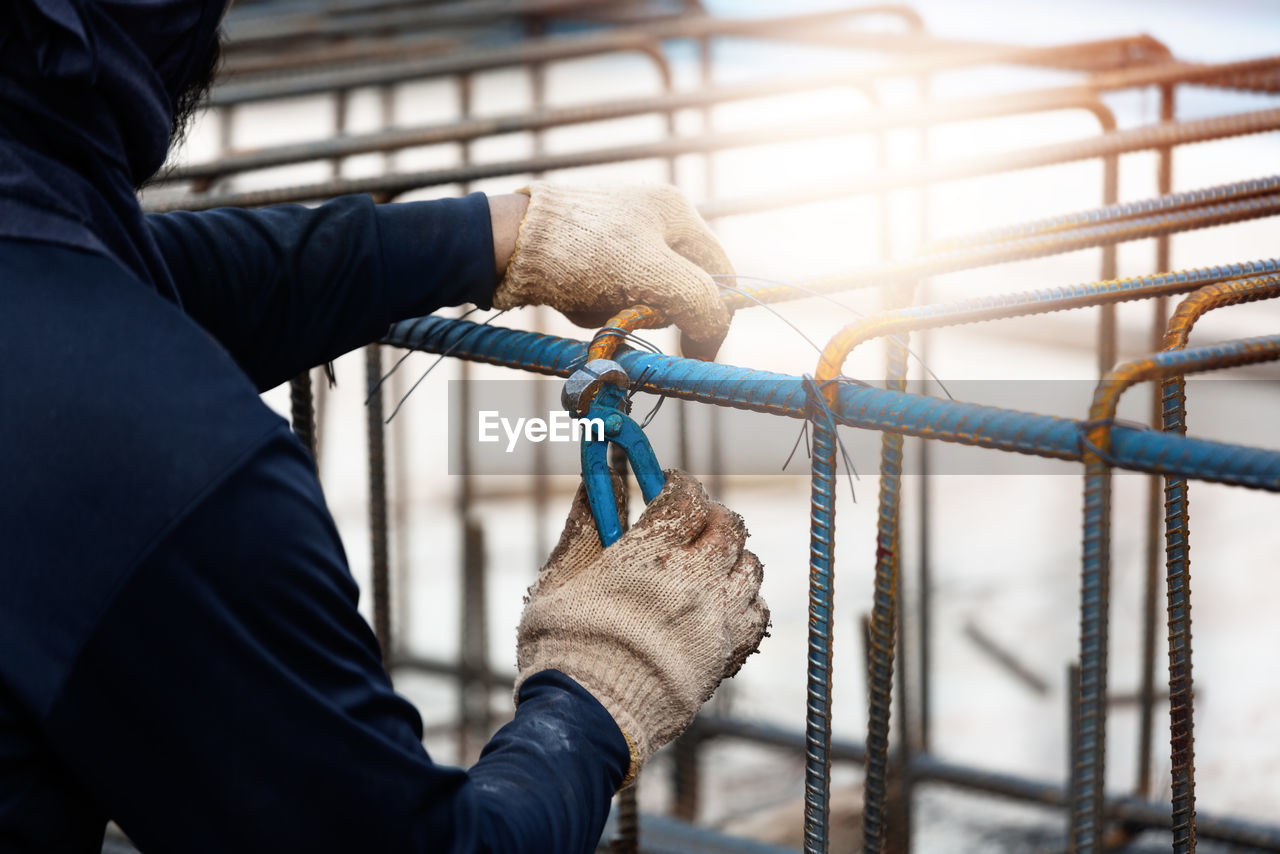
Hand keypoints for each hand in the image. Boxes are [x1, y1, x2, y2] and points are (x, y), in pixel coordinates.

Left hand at [490, 183, 734, 359]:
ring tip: (596, 302)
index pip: (721, 274)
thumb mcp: (655, 277)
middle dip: (659, 310)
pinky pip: (612, 297)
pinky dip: (601, 309)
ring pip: (647, 296)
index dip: (715, 316)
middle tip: (631, 314)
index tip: (696, 353)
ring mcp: (623, 235)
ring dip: (627, 312)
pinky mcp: (593, 255)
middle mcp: (655, 218)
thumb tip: (716, 328)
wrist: (507, 244)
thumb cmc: (583, 254)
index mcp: (678, 212)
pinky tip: (578, 300)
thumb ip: (699, 300)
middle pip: (683, 285)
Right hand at [515, 470, 768, 784]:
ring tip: (710, 561)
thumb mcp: (561, 576)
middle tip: (695, 518)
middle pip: (728, 527)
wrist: (586, 716)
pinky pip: (756, 614)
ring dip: (732, 556)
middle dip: (712, 515)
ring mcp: (716, 618)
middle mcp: (694, 581)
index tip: (668, 484)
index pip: (687, 498)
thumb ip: (584, 524)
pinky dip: (745, 600)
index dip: (679, 484)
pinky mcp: (725, 654)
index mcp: (650, 554)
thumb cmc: (563, 646)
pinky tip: (722, 601)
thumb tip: (596, 481)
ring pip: (749, 567)